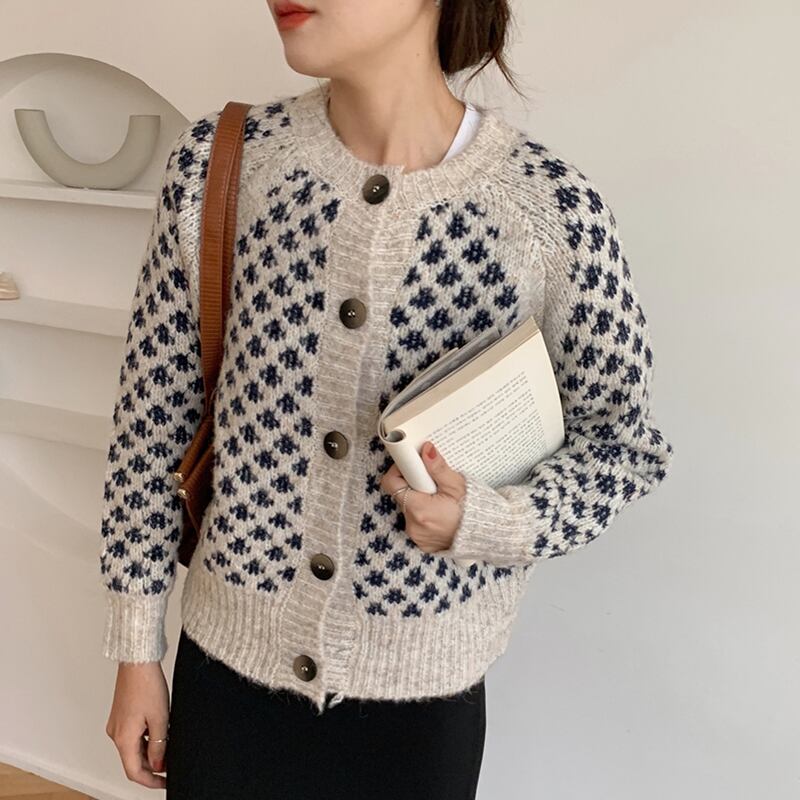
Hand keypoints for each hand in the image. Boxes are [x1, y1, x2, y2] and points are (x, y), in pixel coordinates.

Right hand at [105, 661, 169, 787]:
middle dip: (152, 765)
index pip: (135, 772)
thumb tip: (159, 764)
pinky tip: (159, 730)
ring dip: (150, 750)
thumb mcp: (161, 718)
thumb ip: (160, 745)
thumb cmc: (147, 684)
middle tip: (171, 763)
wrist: (137, 661)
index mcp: (123, 738)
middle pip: (133, 760)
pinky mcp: (121, 715)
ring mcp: (117, 724)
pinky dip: (145, 738)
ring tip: (168, 743)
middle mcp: (116, 733)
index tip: (165, 783)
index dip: (151, 781)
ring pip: (133, 747)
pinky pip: (132, 734)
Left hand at [380, 441, 465, 552]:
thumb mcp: (457, 485)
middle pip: (402, 495)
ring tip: (441, 500)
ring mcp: (417, 536)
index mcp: (418, 509)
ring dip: (420, 501)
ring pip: (410, 509)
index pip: (391, 483)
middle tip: (433, 484)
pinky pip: (417, 524)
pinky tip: (441, 514)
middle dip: (415, 486)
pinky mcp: (422, 543)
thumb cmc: (473, 510)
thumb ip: (438, 468)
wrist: (487, 536)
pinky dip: (426, 517)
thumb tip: (426, 450)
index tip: (414, 466)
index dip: (400, 470)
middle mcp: (413, 525)